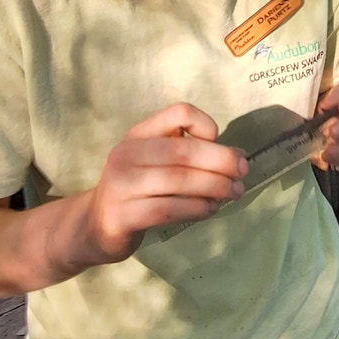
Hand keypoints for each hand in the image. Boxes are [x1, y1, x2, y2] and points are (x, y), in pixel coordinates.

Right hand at [80, 103, 247, 265]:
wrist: (95, 225)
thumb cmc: (137, 190)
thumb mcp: (155, 162)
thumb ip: (190, 154)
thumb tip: (238, 156)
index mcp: (139, 134)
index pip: (179, 113)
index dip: (206, 125)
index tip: (220, 143)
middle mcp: (127, 153)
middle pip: (183, 150)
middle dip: (221, 161)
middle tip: (243, 172)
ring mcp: (121, 185)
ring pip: (179, 181)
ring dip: (214, 187)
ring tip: (233, 192)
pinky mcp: (122, 215)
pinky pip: (168, 209)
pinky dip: (196, 209)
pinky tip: (210, 209)